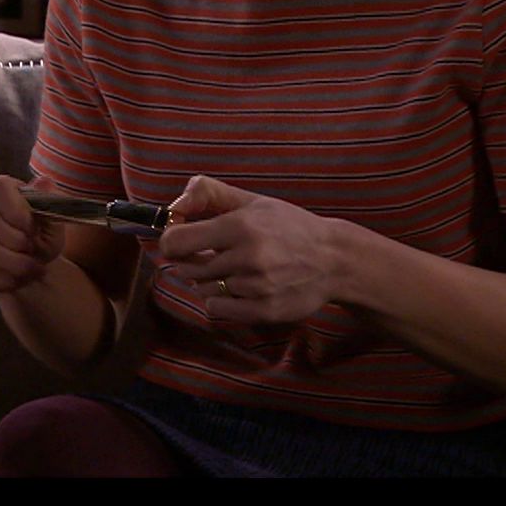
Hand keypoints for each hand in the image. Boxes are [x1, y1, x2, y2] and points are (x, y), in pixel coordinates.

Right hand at [0, 174, 65, 293]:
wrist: (35, 265)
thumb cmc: (42, 235)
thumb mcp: (52, 220)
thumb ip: (47, 202)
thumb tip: (44, 183)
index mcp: (0, 192)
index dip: (14, 208)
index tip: (32, 226)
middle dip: (11, 235)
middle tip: (31, 247)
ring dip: (12, 261)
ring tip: (32, 267)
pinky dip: (7, 279)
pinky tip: (21, 278)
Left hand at [156, 175, 344, 325]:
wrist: (335, 260)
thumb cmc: (289, 226)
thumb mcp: (252, 201)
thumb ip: (209, 194)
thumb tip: (175, 204)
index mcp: (240, 226)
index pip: (176, 241)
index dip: (169, 242)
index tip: (178, 241)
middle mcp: (247, 257)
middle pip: (188, 268)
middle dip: (191, 261)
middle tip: (209, 254)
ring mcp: (256, 287)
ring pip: (203, 289)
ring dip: (208, 281)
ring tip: (232, 269)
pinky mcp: (264, 311)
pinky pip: (217, 309)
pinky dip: (220, 300)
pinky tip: (238, 288)